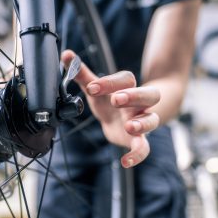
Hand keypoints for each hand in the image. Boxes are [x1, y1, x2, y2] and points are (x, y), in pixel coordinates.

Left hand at [62, 50, 160, 167]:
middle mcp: (138, 103)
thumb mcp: (94, 88)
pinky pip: (144, 147)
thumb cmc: (107, 101)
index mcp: (127, 87)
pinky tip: (125, 162)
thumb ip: (81, 73)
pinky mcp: (138, 140)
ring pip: (151, 120)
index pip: (125, 79)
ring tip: (129, 126)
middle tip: (116, 99)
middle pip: (149, 95)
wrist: (119, 120)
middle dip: (134, 96)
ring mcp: (141, 121)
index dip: (109, 82)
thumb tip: (66, 55)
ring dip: (142, 123)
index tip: (91, 87)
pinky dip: (137, 155)